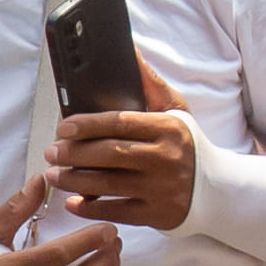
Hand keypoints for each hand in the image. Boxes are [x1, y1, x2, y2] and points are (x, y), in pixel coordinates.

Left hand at [53, 64, 197, 228]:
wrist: (214, 186)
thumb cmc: (185, 143)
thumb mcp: (175, 110)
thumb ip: (149, 83)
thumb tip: (129, 51)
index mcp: (167, 128)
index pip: (121, 122)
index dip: (88, 125)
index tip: (63, 127)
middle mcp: (165, 158)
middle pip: (110, 154)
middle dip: (74, 153)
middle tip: (51, 151)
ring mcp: (162, 188)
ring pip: (109, 184)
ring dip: (75, 180)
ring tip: (54, 174)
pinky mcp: (157, 214)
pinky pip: (117, 212)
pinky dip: (91, 208)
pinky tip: (72, 202)